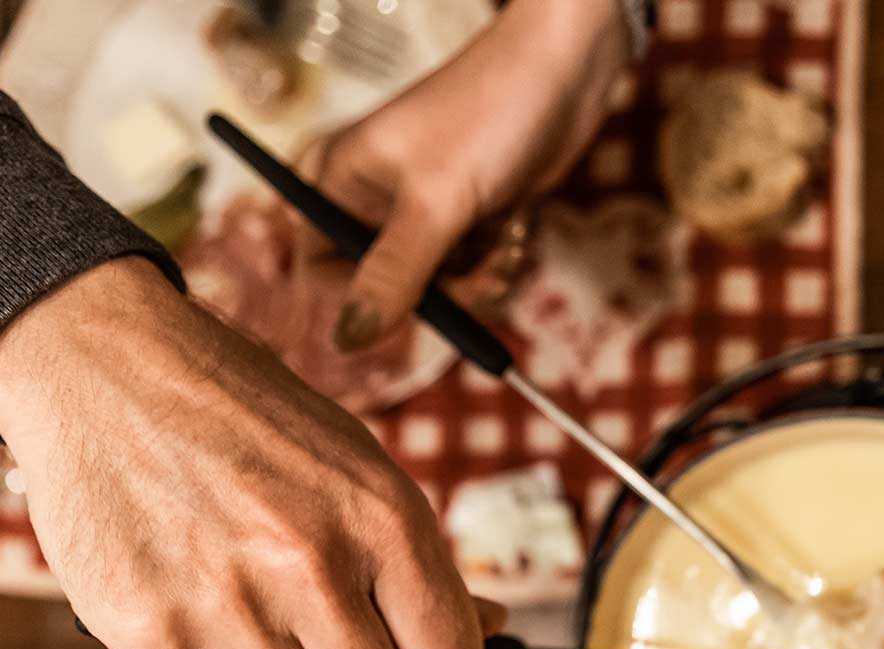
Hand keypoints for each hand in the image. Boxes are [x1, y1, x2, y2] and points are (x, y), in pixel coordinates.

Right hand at [0, 257, 484, 648]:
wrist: (105, 364)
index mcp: (383, 518)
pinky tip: (194, 611)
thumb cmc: (245, 418)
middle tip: (320, 630)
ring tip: (251, 609)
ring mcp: (226, 603)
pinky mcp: (145, 631)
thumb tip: (494, 630)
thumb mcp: (356, 466)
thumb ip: (418, 559)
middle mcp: (311, 565)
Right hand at [303, 0, 629, 349]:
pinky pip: (468, 273)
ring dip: (476, 280)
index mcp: (331, 182)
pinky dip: (495, 262)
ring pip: (434, 290)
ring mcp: (418, 211)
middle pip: (383, 291)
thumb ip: (391, 277)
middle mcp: (367, 198)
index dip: (366, 302)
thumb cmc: (487, 117)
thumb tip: (345, 341)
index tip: (419, 304)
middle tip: (476, 272)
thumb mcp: (434, 204)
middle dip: (437, 293)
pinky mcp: (462, 218)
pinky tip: (516, 231)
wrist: (563, 72)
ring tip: (504, 243)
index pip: (320, 273)